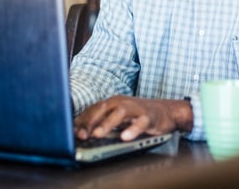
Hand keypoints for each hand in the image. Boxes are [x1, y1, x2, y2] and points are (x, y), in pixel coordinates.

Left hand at [74, 95, 192, 141]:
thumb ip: (102, 122)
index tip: (71, 132)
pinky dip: (132, 129)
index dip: (82, 120)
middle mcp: (122, 102)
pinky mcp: (149, 116)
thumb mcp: (118, 117)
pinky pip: (140, 122)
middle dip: (90, 122)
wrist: (166, 111)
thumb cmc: (138, 115)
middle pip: (103, 109)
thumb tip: (81, 132)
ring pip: (119, 113)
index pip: (93, 109)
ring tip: (98, 134)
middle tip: (82, 135)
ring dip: (107, 123)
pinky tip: (125, 137)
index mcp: (112, 102)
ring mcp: (135, 108)